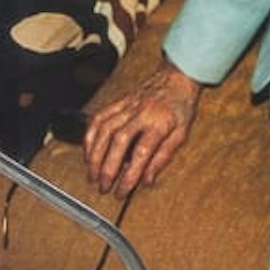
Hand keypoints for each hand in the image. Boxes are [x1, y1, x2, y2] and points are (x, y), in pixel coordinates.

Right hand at [83, 64, 203, 197]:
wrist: (176, 78)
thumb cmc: (180, 107)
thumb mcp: (181, 134)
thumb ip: (163, 157)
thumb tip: (147, 180)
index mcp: (160, 123)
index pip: (142, 153)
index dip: (129, 175)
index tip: (122, 192)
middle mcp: (141, 113)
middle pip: (119, 142)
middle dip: (107, 167)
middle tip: (103, 186)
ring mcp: (127, 106)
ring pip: (104, 130)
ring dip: (95, 155)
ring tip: (92, 174)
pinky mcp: (118, 102)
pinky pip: (98, 118)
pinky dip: (89, 136)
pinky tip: (88, 152)